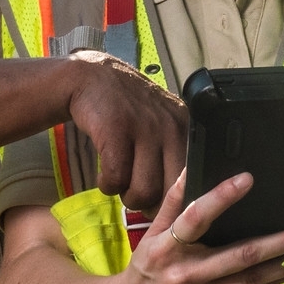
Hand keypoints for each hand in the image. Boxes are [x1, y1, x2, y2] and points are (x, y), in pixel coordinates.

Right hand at [63, 51, 188, 211]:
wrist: (92, 78)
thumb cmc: (127, 110)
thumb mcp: (161, 123)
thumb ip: (174, 153)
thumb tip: (179, 197)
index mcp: (185, 129)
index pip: (191, 180)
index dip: (175, 200)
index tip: (161, 202)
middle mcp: (170, 128)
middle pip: (169, 192)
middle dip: (151, 205)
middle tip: (138, 198)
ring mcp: (144, 129)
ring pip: (143, 191)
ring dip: (127, 196)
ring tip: (120, 184)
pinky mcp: (117, 132)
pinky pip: (116, 179)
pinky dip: (107, 185)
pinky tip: (105, 176)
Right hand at [100, 171, 283, 283]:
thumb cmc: (145, 270)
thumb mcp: (151, 235)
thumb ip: (173, 204)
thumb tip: (189, 168)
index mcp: (167, 247)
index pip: (195, 217)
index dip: (220, 197)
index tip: (247, 179)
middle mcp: (184, 273)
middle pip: (239, 255)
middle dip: (278, 243)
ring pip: (250, 281)